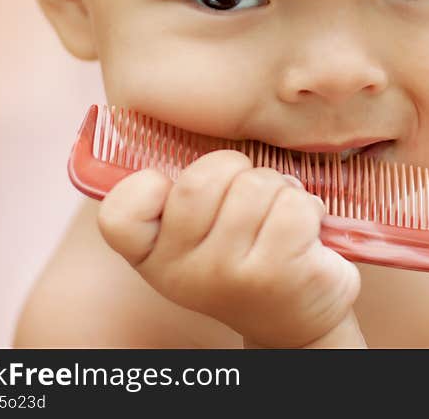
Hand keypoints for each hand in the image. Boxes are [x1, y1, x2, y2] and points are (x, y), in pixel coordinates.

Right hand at [96, 149, 361, 347]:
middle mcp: (183, 272)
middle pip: (202, 178)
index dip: (146, 186)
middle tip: (250, 197)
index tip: (172, 192)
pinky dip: (309, 208)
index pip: (119, 213)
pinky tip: (306, 232)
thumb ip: (184, 194)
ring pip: (256, 185)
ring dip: (280, 189)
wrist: (294, 319)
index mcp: (153, 256)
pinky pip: (294, 205)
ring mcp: (229, 276)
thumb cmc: (245, 255)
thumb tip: (190, 108)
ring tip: (281, 219)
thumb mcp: (200, 234)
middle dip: (238, 171)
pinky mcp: (278, 274)